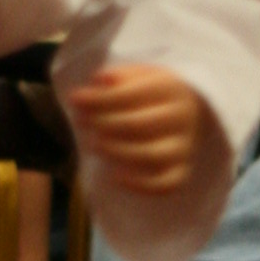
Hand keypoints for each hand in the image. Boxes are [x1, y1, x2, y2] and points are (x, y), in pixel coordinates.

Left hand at [67, 61, 208, 200]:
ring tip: (93, 144)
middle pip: (138, 124)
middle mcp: (182, 117)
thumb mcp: (136, 75)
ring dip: (115, 151)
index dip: (99, 99)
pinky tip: (115, 176)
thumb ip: (117, 76)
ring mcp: (184, 146)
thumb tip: (100, 80)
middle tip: (82, 122)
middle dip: (103, 124)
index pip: (131, 94)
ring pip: (150, 154)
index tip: (75, 99)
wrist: (184, 111)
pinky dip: (141, 185)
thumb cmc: (150, 93)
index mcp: (170, 88)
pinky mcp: (182, 170)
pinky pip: (167, 184)